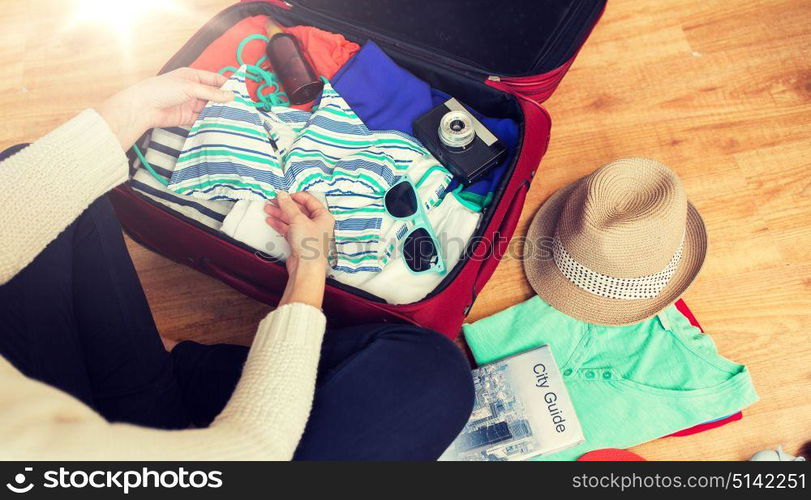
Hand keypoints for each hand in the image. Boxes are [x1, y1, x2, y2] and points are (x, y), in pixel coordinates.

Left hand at [96, 68, 232, 149]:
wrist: (143, 107)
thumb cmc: (163, 90)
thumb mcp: (190, 87)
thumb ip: (211, 93)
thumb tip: (231, 96)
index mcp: (192, 76)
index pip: (214, 79)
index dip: (227, 85)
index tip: (240, 92)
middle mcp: (192, 89)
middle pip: (213, 95)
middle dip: (225, 100)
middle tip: (240, 107)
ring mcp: (190, 104)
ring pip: (209, 108)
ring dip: (218, 112)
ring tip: (233, 117)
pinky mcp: (187, 117)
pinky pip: (202, 119)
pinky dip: (210, 121)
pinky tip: (220, 124)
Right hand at [264, 191, 333, 307]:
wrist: (306, 267)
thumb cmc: (310, 246)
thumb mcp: (298, 220)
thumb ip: (288, 206)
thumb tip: (282, 195)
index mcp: (323, 216)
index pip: (309, 200)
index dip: (295, 196)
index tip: (284, 195)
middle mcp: (317, 224)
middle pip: (299, 210)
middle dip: (285, 205)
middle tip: (273, 201)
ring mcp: (308, 233)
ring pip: (292, 219)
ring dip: (280, 214)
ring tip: (268, 208)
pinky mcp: (299, 242)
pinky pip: (288, 229)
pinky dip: (280, 224)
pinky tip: (271, 220)